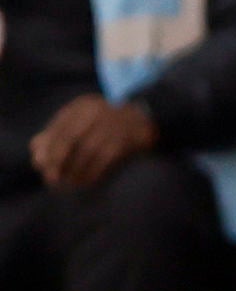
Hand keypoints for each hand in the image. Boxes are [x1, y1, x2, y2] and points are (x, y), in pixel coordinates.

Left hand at [32, 93, 154, 192]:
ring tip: (68, 183)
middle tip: (51, 179)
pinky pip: (104, 160)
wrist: (145, 119)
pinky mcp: (126, 140)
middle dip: (57, 161)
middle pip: (70, 139)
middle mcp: (97, 112)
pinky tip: (85, 182)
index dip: (47, 150)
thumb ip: (56, 134)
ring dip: (74, 171)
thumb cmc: (105, 123)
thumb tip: (36, 152)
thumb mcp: (80, 121)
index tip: (40, 166)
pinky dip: (92, 174)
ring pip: (86, 152)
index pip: (59, 129)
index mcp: (83, 106)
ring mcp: (113, 125)